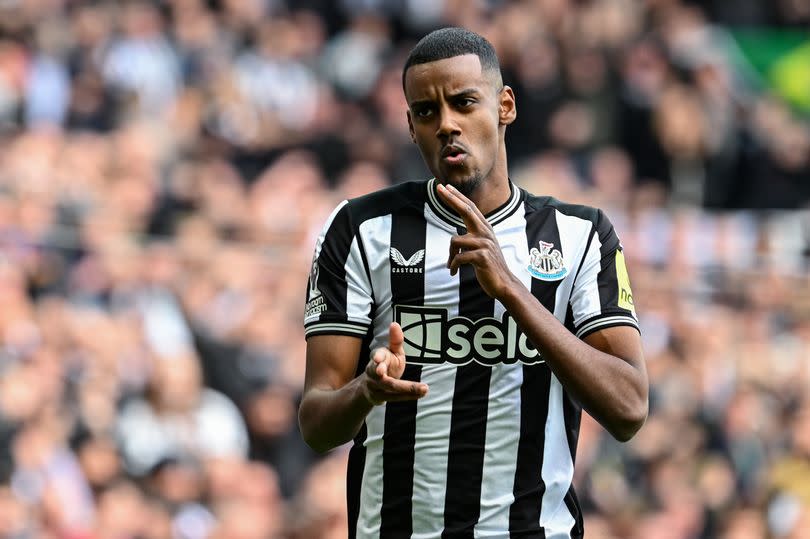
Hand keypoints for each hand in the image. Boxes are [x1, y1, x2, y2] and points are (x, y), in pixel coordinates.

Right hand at [363, 322, 428, 405]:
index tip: (377, 359)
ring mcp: (375, 386)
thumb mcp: (391, 352)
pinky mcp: (380, 398)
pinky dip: (409, 395)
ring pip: (390, 388)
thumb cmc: (386, 364)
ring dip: (407, 388)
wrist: (371, 386)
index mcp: (377, 358)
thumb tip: (394, 324)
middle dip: (382, 372)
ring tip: (423, 388)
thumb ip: (395, 341)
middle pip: (379, 374)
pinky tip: (421, 393)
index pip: (376, 356)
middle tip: (383, 372)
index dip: (377, 357)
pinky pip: (395, 397)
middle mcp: (373, 373)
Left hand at [436, 183, 519, 299]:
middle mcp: (486, 232)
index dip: (457, 197)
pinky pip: (458, 257)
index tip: (446, 187)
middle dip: (452, 198)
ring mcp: (485, 244)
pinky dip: (453, 266)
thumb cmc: (489, 267)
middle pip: (466, 210)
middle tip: (439, 188)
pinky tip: (454, 273)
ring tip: (452, 266)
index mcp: (485, 229)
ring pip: (455, 241)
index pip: (470, 208)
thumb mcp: (481, 248)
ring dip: (450, 255)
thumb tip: (456, 236)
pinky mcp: (482, 256)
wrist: (503, 284)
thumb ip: (472, 238)